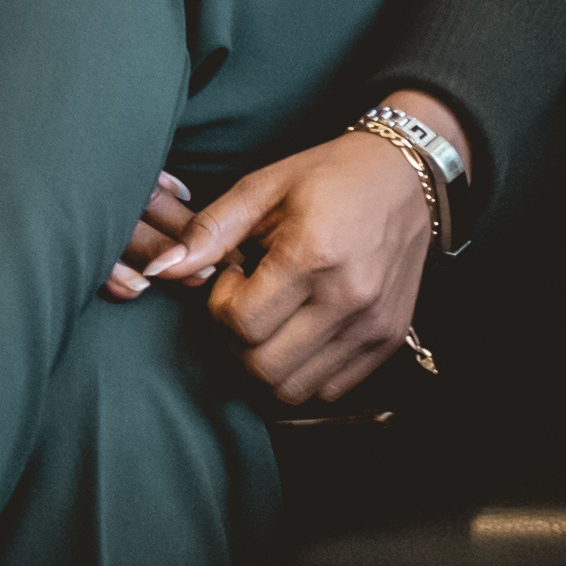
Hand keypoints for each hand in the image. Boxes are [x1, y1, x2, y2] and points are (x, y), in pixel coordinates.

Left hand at [131, 126, 438, 412]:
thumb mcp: (261, 188)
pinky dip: (304, 371)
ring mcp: (373, 326)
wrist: (404, 178)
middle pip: (264, 368)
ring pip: (295, 389)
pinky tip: (301, 329)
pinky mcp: (388, 341)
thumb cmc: (328, 177)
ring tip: (274, 315)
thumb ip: (209, 232)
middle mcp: (348, 299)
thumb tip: (161, 269)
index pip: (241, 324)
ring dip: (269, 362)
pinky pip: (330, 388)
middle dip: (237, 341)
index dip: (220, 306)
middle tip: (246, 301)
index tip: (232, 276)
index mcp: (312, 256)